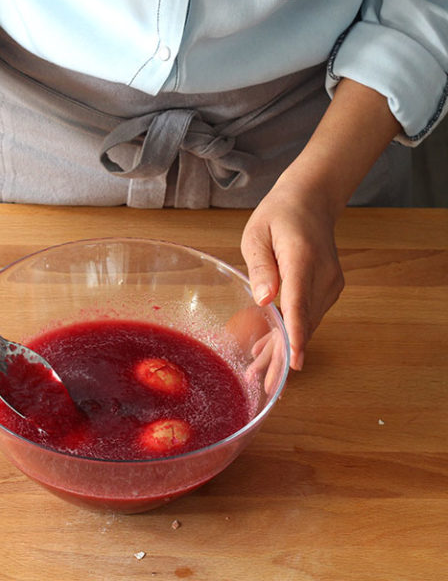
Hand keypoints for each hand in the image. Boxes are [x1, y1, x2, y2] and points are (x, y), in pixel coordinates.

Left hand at [241, 180, 344, 370]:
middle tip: (263, 384)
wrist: (311, 201)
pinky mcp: (329, 288)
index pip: (299, 303)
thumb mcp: (256, 235)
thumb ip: (260, 267)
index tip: (294, 363)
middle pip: (303, 322)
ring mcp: (330, 283)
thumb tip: (263, 300)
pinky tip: (271, 349)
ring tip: (260, 374)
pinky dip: (292, 332)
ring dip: (284, 348)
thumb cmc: (278, 215)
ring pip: (307, 323)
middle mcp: (322, 275)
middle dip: (282, 354)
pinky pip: (309, 315)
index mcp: (301, 259)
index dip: (296, 336)